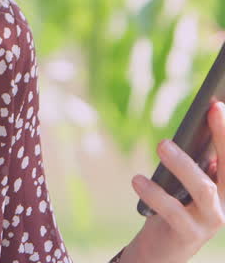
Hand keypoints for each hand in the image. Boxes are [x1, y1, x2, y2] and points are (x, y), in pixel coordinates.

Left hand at [122, 101, 224, 262]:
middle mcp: (224, 203)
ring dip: (183, 165)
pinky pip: (173, 212)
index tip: (217, 105)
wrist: (162, 250)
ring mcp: (209, 221)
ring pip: (203, 190)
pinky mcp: (188, 234)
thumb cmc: (173, 207)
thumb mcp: (182, 183)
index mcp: (223, 187)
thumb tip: (188, 129)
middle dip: (223, 138)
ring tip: (162, 144)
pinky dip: (155, 194)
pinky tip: (138, 179)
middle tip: (209, 111)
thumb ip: (191, 162)